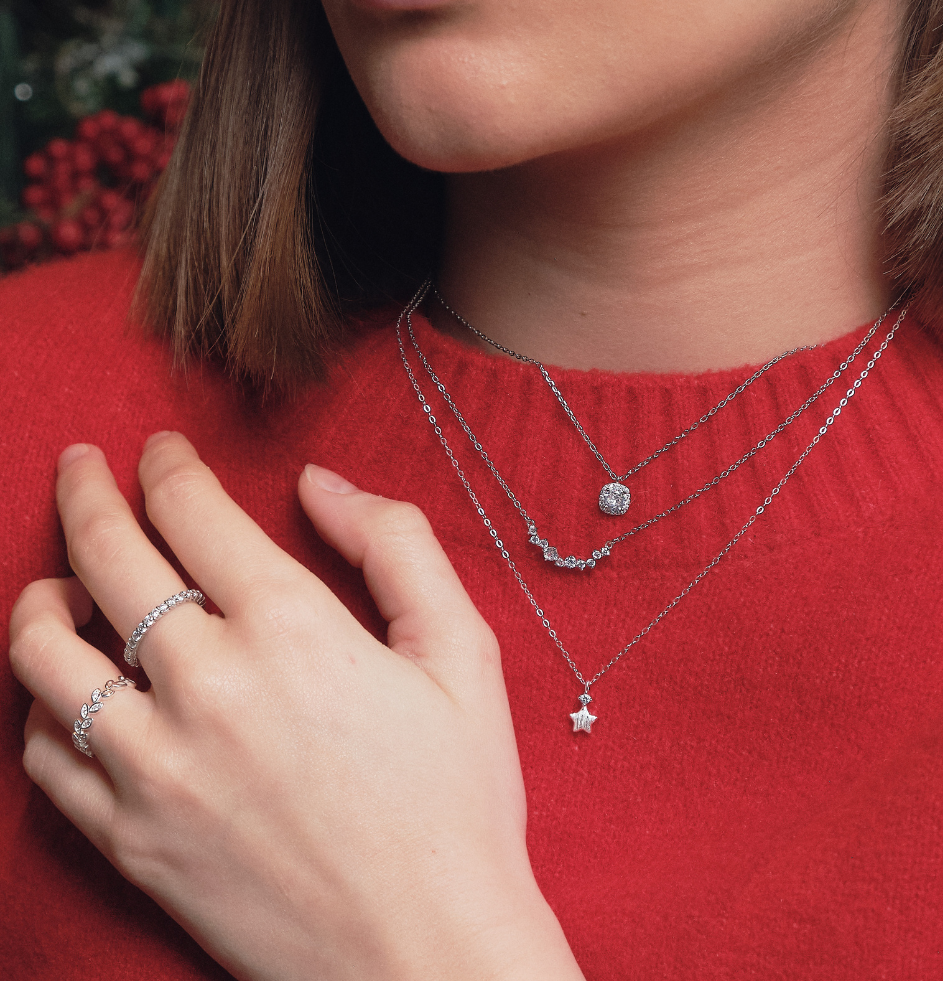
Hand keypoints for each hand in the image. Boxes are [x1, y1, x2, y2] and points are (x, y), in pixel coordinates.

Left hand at [8, 433, 582, 980]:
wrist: (424, 951)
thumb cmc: (458, 797)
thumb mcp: (462, 650)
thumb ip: (397, 545)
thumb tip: (319, 486)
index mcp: (291, 627)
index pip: (192, 511)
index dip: (167, 464)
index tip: (160, 449)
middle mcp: (206, 685)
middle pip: (107, 558)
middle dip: (84, 493)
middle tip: (80, 466)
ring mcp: (153, 768)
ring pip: (46, 656)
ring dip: (41, 596)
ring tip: (54, 579)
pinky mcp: (129, 840)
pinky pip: (44, 756)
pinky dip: (40, 705)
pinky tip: (64, 690)